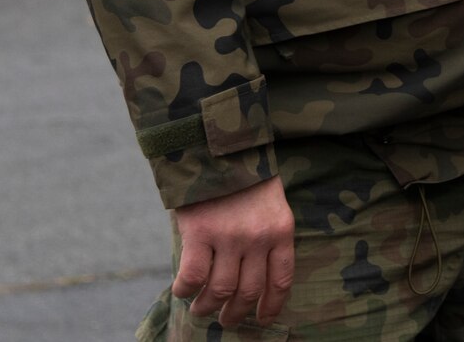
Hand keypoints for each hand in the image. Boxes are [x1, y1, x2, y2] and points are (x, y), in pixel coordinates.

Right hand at [171, 176, 295, 328]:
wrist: (217, 144)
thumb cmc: (243, 174)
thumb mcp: (269, 202)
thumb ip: (264, 235)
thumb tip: (248, 275)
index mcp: (281, 230)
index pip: (280, 280)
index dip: (271, 305)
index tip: (263, 318)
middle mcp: (258, 237)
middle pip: (249, 291)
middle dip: (236, 312)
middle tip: (226, 318)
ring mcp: (229, 236)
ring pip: (221, 290)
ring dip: (208, 306)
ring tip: (200, 309)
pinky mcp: (200, 232)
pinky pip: (193, 276)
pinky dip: (186, 290)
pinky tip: (182, 291)